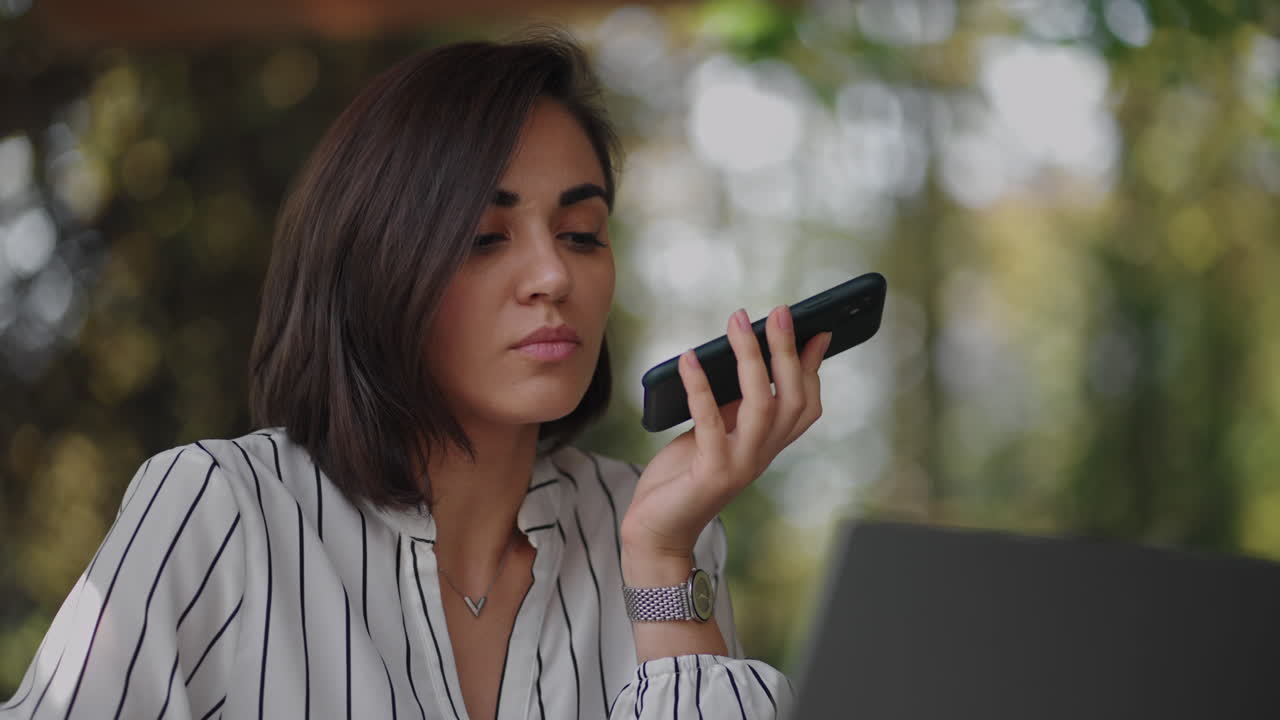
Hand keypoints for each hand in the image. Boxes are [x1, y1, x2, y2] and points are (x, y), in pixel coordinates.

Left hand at [620, 305, 830, 572]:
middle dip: (787, 351)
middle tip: (778, 312)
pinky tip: (688, 358)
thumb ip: (734, 401)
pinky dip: (700, 386)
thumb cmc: (683, 475)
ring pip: (762, 405)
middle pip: (792, 398)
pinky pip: (709, 421)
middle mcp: (763, 454)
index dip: (812, 366)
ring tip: (737, 323)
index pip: (805, 403)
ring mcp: (740, 465)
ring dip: (751, 359)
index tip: (817, 327)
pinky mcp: (711, 473)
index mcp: (768, 444)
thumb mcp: (714, 430)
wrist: (657, 529)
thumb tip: (749, 354)